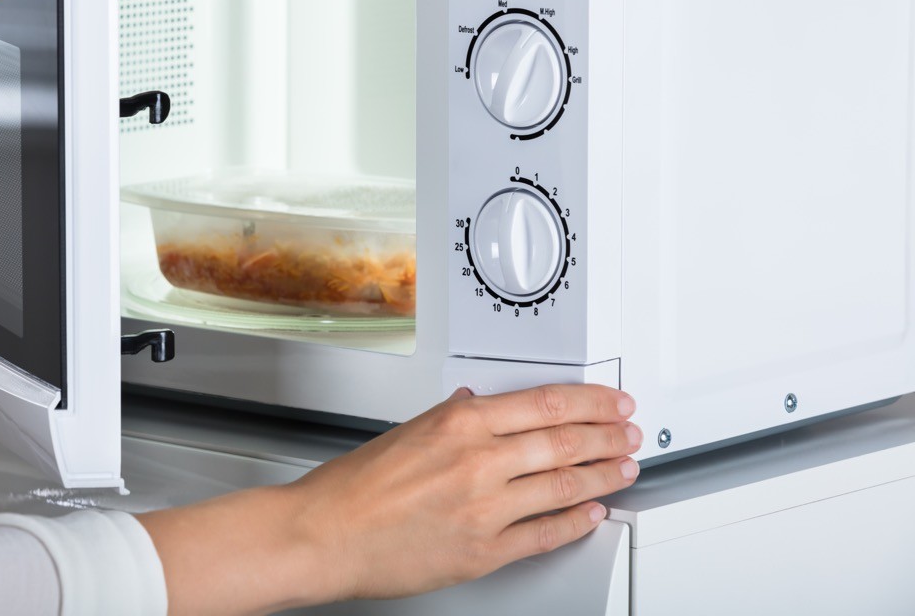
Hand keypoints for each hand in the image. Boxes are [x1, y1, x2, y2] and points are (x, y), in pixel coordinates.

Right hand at [292, 384, 639, 599]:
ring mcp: (484, 508)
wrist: (325, 535)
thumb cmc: (354, 487)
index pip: (545, 403)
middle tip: (628, 433)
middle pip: (563, 442)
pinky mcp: (483, 551)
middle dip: (607, 436)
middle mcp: (477, 461)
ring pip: (563, 486)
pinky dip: (575, 522)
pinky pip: (545, 534)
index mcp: (459, 424)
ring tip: (623, 468)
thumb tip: (475, 405)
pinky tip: (591, 513)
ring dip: (602, 476)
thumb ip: (449, 418)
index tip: (611, 402)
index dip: (590, 402)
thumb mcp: (406, 431)